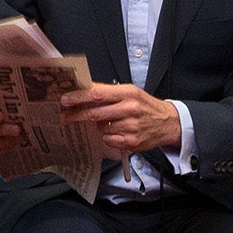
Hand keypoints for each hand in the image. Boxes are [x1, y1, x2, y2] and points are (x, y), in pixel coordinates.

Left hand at [59, 82, 181, 157]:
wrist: (168, 123)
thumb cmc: (146, 107)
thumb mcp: (130, 92)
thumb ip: (108, 92)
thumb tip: (84, 89)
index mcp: (128, 93)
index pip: (97, 94)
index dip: (78, 97)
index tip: (65, 100)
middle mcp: (130, 109)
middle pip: (95, 113)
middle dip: (76, 115)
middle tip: (65, 116)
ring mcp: (131, 127)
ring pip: (101, 128)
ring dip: (98, 126)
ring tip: (108, 122)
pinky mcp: (131, 142)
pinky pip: (108, 139)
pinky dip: (107, 136)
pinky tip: (116, 131)